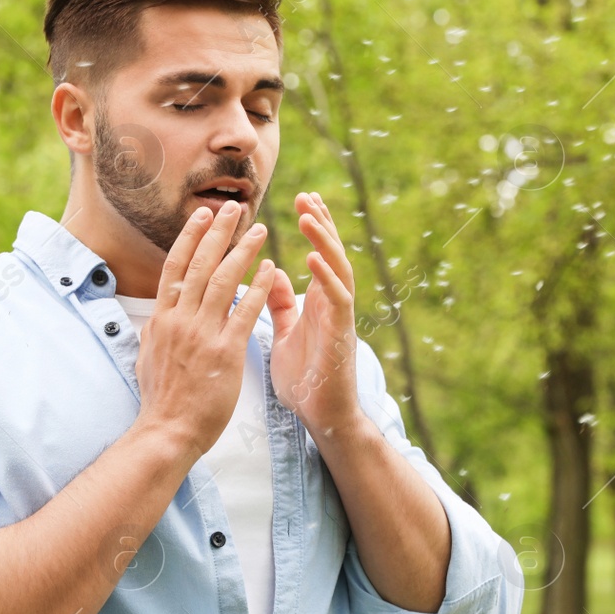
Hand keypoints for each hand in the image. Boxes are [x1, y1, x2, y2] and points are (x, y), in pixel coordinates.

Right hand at [133, 200, 274, 460]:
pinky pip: (245, 312)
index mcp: (161, 319)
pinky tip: (272, 270)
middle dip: (218, 232)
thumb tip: (156, 317)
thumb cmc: (161, 400)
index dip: (190, 238)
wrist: (168, 431)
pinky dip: (259, 288)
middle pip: (200, 265)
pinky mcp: (225, 352)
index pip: (176, 268)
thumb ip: (155, 332)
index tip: (203, 216)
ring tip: (260, 230)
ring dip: (243, 251)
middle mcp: (180, 320)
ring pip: (224, 281)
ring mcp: (202, 335)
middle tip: (234, 208)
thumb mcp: (147, 357)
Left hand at [265, 192, 363, 440]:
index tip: (304, 200)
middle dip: (321, 224)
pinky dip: (326, 277)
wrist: (322, 418)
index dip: (315, 228)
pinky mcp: (340, 335)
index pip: (320, 255)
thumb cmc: (306, 379)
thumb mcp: (286, 335)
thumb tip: (273, 275)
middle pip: (332, 253)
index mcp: (319, 303)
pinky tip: (313, 258)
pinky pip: (337, 300)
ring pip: (338, 269)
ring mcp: (340, 318)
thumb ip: (282, 305)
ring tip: (309, 215)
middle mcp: (333, 305)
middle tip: (307, 196)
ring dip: (324, 240)